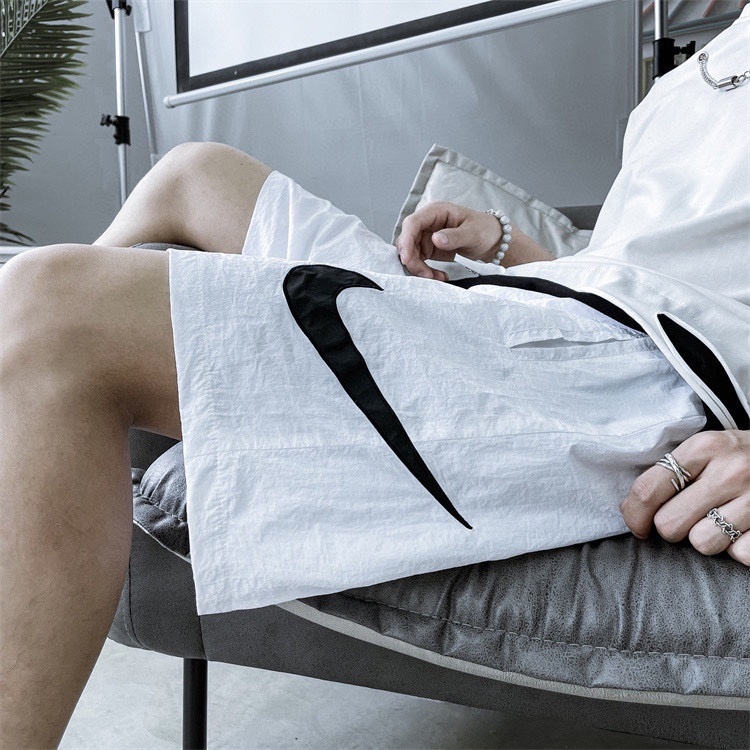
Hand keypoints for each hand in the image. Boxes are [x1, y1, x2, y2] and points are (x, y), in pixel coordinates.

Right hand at [395, 201, 502, 280]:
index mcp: (436, 211)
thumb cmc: (485, 230)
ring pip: (412, 253)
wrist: (493, 241)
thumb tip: (435, 239)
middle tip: (425, 275)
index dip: (406, 240)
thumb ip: (455, 236)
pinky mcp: (430, 249)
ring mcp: (428, 236)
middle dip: (412, 259)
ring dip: (419, 268)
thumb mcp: (474, 233)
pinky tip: (439, 276)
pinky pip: (420, 261)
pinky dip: (426, 271)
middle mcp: (428, 223)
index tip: (406, 258)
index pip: (413, 223)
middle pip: (408, 240)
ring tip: (436, 277)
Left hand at [620, 430, 749, 564]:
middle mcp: (731, 471)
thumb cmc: (741, 456)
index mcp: (705, 447)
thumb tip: (631, 509)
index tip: (637, 525)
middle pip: (670, 524)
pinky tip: (745, 529)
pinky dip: (739, 548)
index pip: (648, 489)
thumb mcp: (708, 449)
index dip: (634, 515)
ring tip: (720, 520)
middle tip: (686, 518)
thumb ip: (672, 471)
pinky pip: (739, 555)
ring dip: (707, 538)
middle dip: (671, 528)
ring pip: (703, 543)